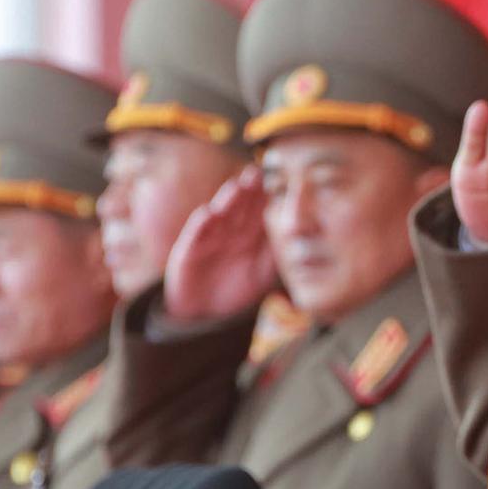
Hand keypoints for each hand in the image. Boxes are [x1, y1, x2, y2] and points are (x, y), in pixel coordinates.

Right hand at [165, 167, 277, 321]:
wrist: (207, 314)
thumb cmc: (239, 289)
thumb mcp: (263, 273)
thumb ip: (277, 254)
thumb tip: (298, 237)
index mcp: (250, 234)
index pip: (260, 210)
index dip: (267, 196)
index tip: (280, 182)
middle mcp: (230, 231)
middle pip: (241, 206)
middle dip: (249, 190)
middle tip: (257, 174)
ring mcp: (209, 238)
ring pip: (220, 215)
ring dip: (228, 200)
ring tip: (237, 187)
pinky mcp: (189, 251)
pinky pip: (196, 236)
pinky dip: (201, 225)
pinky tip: (208, 214)